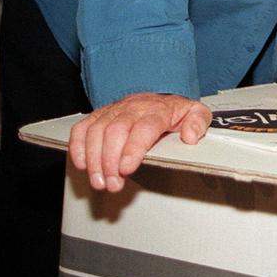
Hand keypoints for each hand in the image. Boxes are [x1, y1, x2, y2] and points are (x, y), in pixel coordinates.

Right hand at [69, 92, 211, 192]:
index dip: (133, 149)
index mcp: (157, 110)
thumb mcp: (195, 112)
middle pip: (115, 131)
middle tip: (113, 183)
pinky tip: (83, 165)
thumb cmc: (174, 110)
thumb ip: (198, 123)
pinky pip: (82, 128)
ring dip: (94, 159)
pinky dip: (78, 147)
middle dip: (110, 161)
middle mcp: (133, 108)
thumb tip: (190, 136)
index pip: (144, 128)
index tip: (126, 168)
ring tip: (99, 181)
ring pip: (96, 131)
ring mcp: (114, 111)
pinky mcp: (99, 116)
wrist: (159, 94)